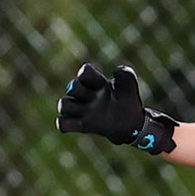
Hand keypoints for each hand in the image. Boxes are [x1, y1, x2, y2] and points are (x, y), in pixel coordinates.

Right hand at [56, 63, 178, 154]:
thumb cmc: (128, 101)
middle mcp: (87, 94)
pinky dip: (66, 123)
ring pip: (63, 104)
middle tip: (93, 97)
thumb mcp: (130, 86)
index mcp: (97, 82)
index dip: (86, 74)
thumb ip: (126, 74)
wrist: (131, 124)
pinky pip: (62, 123)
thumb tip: (116, 70)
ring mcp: (82, 110)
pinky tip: (81, 124)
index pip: (85, 72)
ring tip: (87, 111)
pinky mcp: (81, 125)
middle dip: (78, 90)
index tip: (99, 83)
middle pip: (72, 87)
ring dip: (72, 107)